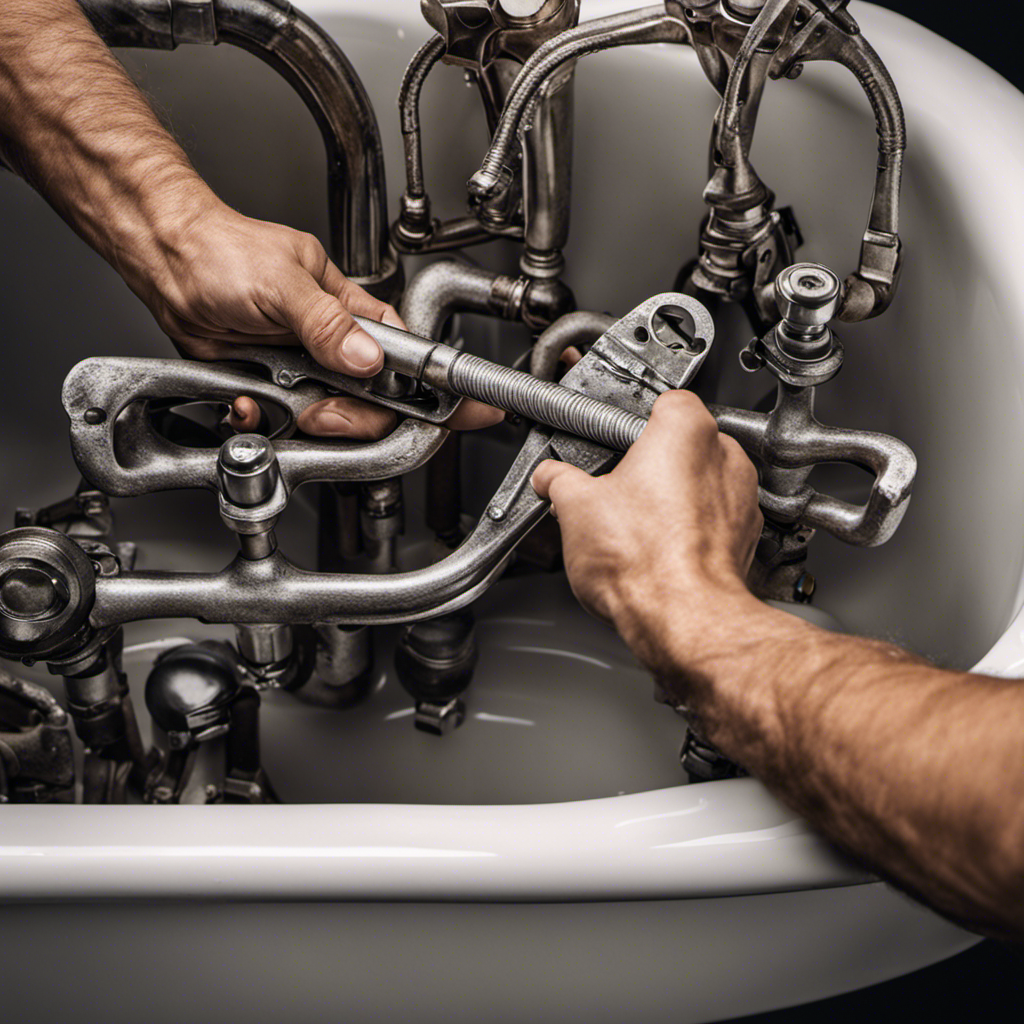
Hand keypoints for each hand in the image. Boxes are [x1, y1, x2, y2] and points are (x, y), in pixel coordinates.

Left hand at [128, 197, 501, 436]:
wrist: (167, 265)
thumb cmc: (223, 252)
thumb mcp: (280, 281)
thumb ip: (325, 323)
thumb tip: (365, 357)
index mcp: (355, 313)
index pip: (409, 357)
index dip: (438, 391)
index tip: (464, 414)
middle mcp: (336, 346)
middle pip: (374, 404)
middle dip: (352, 418)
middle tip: (322, 413)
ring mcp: (305, 370)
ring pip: (329, 420)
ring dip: (304, 424)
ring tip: (277, 402)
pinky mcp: (272, 388)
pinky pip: (281, 424)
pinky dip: (264, 423)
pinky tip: (250, 404)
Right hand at [531, 390, 761, 646]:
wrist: (682, 618)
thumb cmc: (643, 561)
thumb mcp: (575, 508)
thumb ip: (560, 479)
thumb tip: (551, 478)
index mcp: (686, 430)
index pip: (664, 402)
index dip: (633, 424)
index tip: (614, 442)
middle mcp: (725, 457)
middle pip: (684, 444)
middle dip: (653, 464)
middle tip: (618, 489)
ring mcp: (742, 498)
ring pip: (703, 483)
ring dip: (675, 497)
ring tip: (637, 526)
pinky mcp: (746, 538)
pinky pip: (716, 520)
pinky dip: (693, 529)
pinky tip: (661, 550)